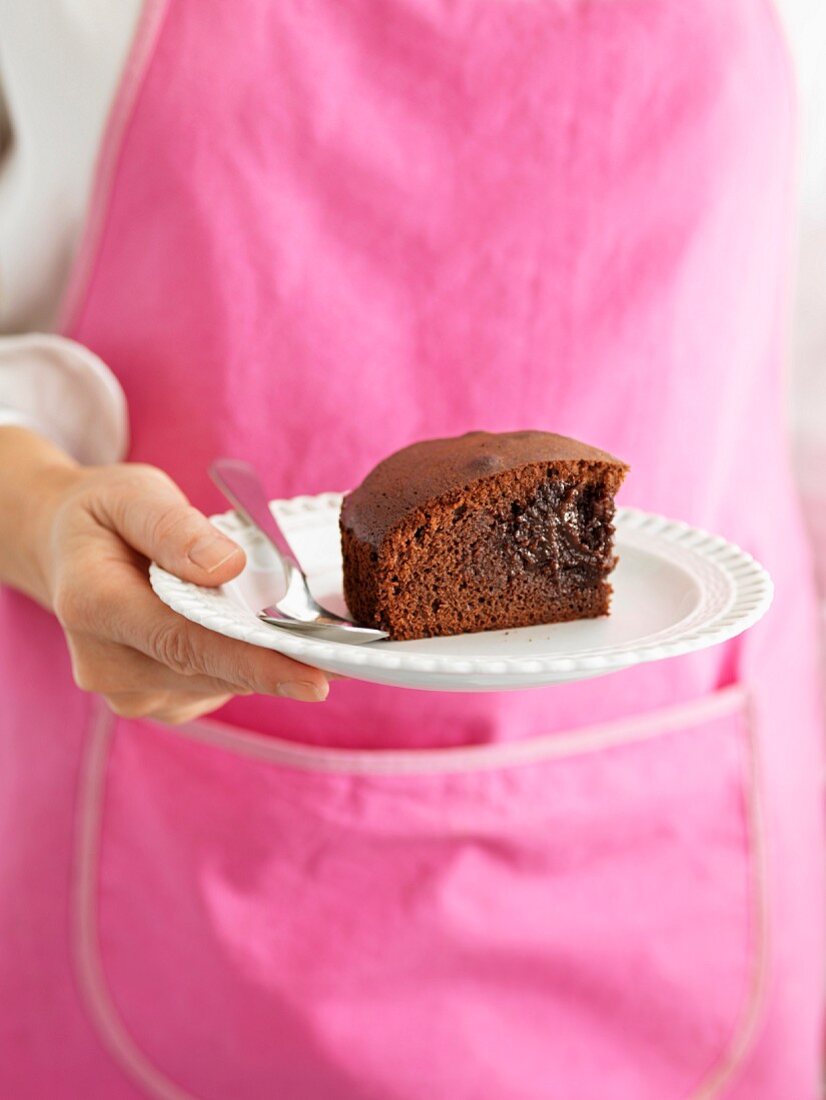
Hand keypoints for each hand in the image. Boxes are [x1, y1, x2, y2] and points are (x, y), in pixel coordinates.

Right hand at [33, 461, 328, 723]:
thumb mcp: (131, 495)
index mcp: (94, 606)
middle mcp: (107, 664)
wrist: (66, 551)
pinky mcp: (156, 700)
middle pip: (211, 669)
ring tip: (317, 636)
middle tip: (351, 652)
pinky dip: (250, 666)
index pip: (187, 642)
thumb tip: (226, 567)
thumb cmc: (103, 516)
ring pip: (220, 683)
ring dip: (269, 663)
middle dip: (281, 662)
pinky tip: (272, 641)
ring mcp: (130, 690)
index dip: (256, 663)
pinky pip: (217, 686)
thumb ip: (174, 529)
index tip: (316, 677)